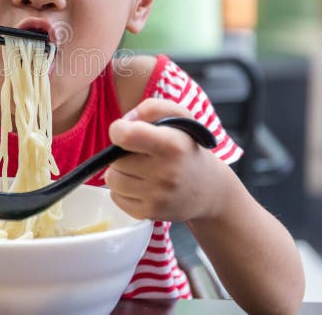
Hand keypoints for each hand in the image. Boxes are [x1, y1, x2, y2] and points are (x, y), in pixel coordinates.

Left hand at [104, 98, 227, 222]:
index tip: (125, 131)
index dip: (118, 130)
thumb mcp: (180, 117)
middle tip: (141, 154)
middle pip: (115, 159)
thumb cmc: (188, 148)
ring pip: (112, 180)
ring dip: (121, 172)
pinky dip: (123, 190)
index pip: (126, 135)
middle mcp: (166, 173)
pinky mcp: (150, 213)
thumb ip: (152, 108)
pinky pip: (116, 198)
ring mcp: (158, 196)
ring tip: (140, 169)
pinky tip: (141, 185)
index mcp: (173, 145)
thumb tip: (125, 121)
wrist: (209, 189)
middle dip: (122, 154)